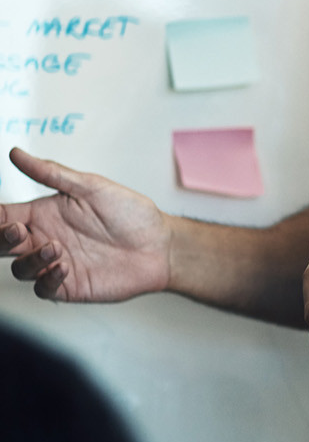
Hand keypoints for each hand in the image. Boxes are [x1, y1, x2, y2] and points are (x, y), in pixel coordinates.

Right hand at [0, 148, 171, 301]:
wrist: (160, 246)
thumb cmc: (130, 214)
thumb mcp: (91, 187)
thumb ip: (52, 173)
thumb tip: (16, 153)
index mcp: (45, 213)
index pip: (3, 216)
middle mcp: (45, 238)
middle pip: (3, 244)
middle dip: (2, 239)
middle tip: (16, 231)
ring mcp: (56, 263)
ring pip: (20, 268)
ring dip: (30, 259)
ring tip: (55, 248)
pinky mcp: (69, 285)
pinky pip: (43, 288)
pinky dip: (47, 279)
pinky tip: (64, 267)